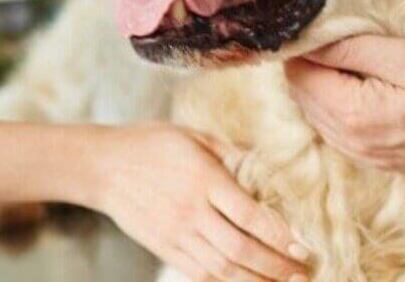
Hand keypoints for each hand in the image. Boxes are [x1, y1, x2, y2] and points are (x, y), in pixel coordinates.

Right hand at [84, 124, 309, 281]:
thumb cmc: (152, 144)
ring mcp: (175, 234)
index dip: (279, 235)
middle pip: (239, 249)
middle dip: (274, 266)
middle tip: (302, 274)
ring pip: (221, 269)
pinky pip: (198, 274)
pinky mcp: (163, 248)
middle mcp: (190, 211)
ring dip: (255, 281)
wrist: (102, 166)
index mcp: (203, 179)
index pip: (249, 215)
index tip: (303, 247)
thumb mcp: (195, 136)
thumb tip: (269, 167)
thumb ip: (232, 153)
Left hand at [284, 35, 404, 172]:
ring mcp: (360, 154)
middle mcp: (348, 141)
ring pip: (316, 112)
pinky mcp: (373, 158)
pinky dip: (335, 104)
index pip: (299, 76)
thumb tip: (311, 42)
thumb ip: (352, 49)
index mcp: (352, 115)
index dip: (304, 48)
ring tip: (347, 58)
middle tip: (333, 38)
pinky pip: (335, 128)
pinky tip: (357, 86)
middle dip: (310, 65)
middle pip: (302, 95)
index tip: (319, 28)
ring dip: (321, 84)